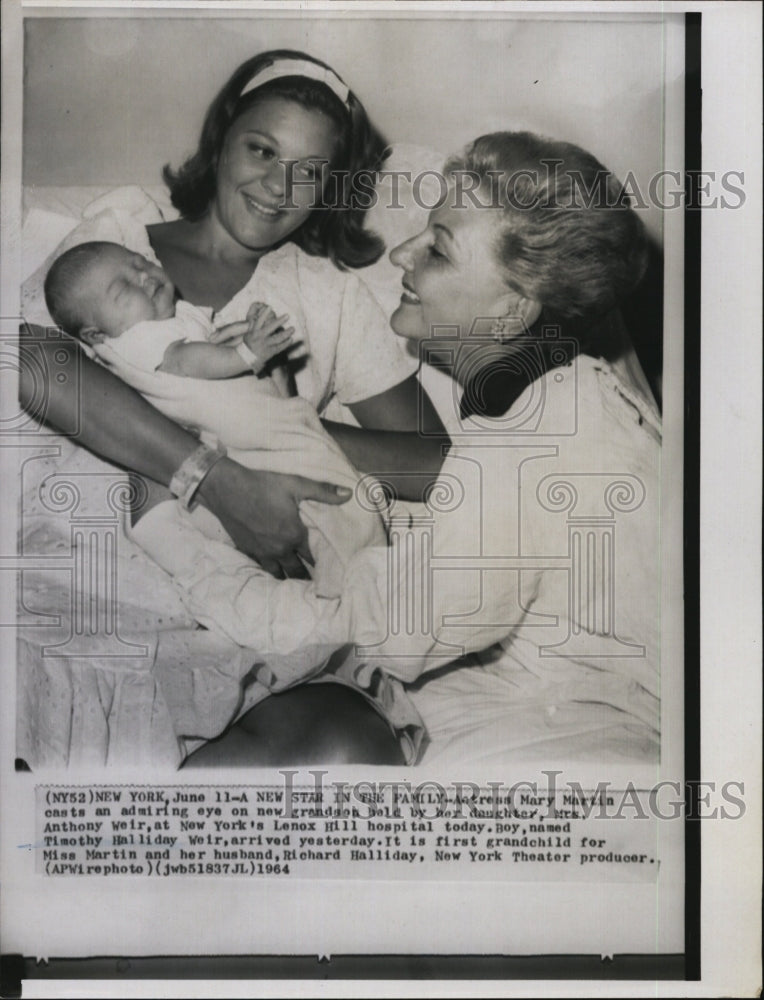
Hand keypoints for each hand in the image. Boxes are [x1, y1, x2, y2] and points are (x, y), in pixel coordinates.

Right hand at [197, 457, 350, 578]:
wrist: (226, 489)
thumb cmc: (263, 485)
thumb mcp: (296, 484)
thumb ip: (324, 492)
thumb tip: (349, 495)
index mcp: (294, 535)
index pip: (313, 557)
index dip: (322, 563)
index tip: (331, 571)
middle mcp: (279, 549)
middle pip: (297, 571)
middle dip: (307, 577)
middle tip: (316, 586)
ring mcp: (262, 553)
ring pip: (278, 574)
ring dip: (288, 578)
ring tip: (296, 585)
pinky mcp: (247, 551)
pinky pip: (261, 568)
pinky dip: (270, 572)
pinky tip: (273, 573)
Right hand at [243, 304, 293, 365]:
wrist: (249, 358)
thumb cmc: (249, 343)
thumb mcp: (248, 333)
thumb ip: (253, 324)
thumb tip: (257, 314)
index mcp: (255, 332)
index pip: (259, 321)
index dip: (264, 314)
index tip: (270, 307)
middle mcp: (260, 337)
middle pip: (271, 328)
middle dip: (279, 321)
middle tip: (288, 315)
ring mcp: (266, 345)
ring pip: (278, 338)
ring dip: (286, 333)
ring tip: (293, 328)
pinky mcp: (271, 352)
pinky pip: (280, 347)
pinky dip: (286, 343)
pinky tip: (291, 339)